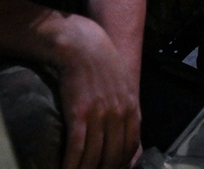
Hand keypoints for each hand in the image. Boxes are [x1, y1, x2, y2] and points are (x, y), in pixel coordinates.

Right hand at [56, 17, 141, 168]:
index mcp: (132, 108)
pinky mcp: (79, 113)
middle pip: (114, 155)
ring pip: (95, 156)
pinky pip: (77, 147)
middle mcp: (118, 114)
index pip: (130, 146)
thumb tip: (127, 133)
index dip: (121, 164)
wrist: (84, 47)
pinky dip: (72, 164)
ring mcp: (99, 114)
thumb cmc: (103, 66)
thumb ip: (127, 110)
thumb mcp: (125, 86)